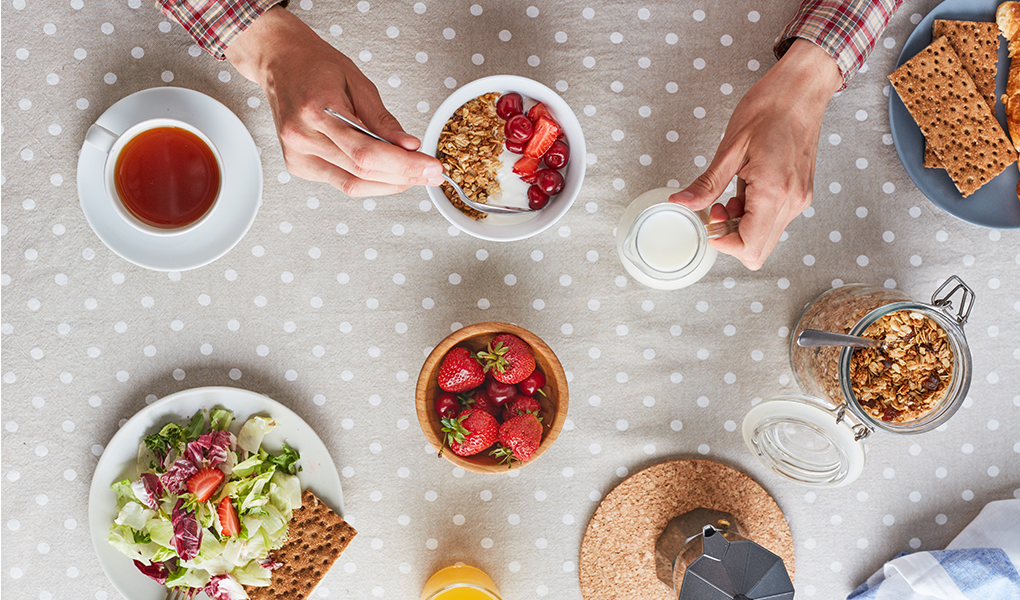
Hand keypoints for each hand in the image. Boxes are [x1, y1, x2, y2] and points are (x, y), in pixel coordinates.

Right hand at [225, 7, 443, 195]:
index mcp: (315, 111)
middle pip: (361, 172)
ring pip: (352, 184)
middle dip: (404, 176)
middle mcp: (301, 138)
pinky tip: (386, 171)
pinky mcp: (298, 166)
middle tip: (431, 174)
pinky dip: (369, 180)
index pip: (367, 152)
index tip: (431, 168)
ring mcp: (297, 155)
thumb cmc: (316, 66)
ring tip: (414, 174)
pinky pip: (341, 181)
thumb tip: (409, 146)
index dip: (404, 165)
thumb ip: (383, 120)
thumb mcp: (358, 82)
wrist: (281, 63)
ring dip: (388, 183)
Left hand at [670, 39, 842, 269]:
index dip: (723, 243)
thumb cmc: (770, 109)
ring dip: (743, 224)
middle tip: (718, 207)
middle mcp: (792, 202)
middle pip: (758, 250)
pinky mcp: (801, 194)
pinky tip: (747, 188)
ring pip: (766, 237)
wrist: (802, 89)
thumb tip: (683, 203)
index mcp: (774, 192)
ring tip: (733, 192)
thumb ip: (707, 184)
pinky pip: (775, 220)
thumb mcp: (729, 148)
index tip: (710, 220)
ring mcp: (800, 199)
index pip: (749, 247)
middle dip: (731, 236)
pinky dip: (756, 214)